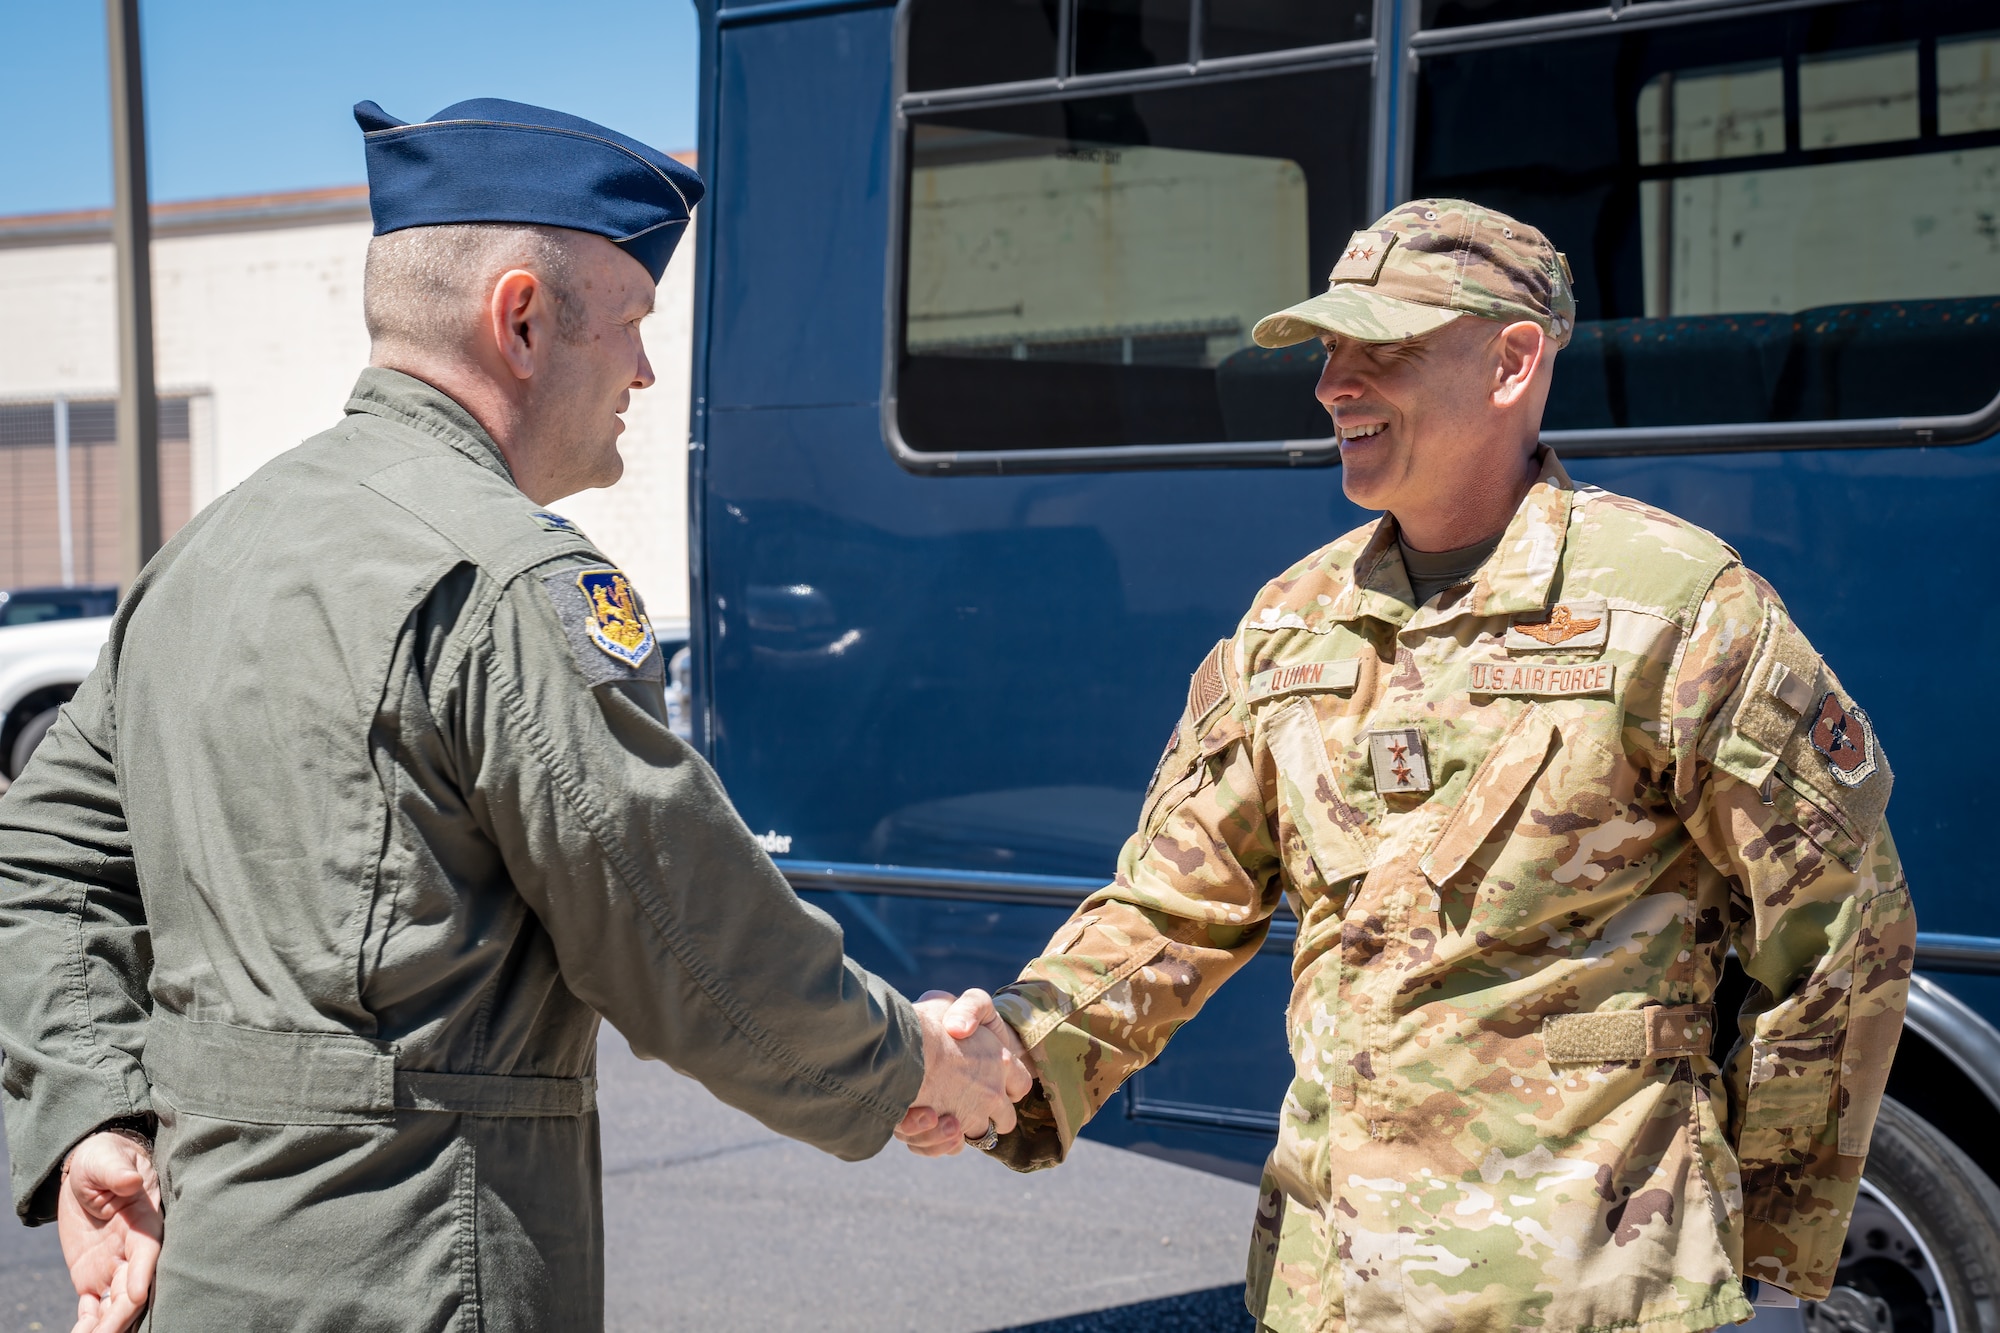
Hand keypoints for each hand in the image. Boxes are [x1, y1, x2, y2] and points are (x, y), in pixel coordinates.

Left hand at [57, 1130, 161, 1332]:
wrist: (87, 1172)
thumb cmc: (103, 1158)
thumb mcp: (106, 1160)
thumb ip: (117, 1172)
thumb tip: (129, 1180)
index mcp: (143, 1221)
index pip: (147, 1252)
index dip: (143, 1273)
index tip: (139, 1295)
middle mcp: (133, 1250)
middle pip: (134, 1287)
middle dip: (123, 1313)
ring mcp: (114, 1266)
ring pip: (115, 1303)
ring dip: (106, 1324)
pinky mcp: (94, 1276)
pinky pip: (94, 1306)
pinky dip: (88, 1323)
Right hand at [896, 989, 1032, 1156]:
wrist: (902, 1050)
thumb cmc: (923, 1022)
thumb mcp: (944, 1003)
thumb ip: (959, 1013)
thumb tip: (958, 1026)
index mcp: (1001, 1059)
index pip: (1021, 1084)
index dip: (1008, 1085)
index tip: (992, 1082)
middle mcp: (994, 1091)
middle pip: (1006, 1117)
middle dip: (989, 1114)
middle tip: (965, 1101)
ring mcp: (976, 1114)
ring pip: (980, 1133)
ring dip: (962, 1126)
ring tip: (938, 1111)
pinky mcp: (953, 1132)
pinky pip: (953, 1146)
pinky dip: (941, 1140)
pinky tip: (926, 1120)